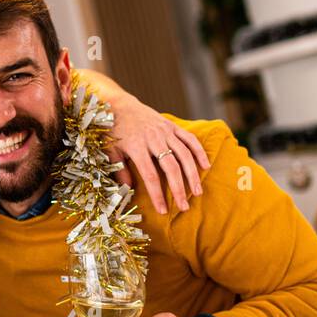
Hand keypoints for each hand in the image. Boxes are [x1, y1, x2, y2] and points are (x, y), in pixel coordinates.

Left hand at [106, 98, 208, 214]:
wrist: (119, 106)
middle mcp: (153, 138)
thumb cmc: (113, 132)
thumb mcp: (111, 152)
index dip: (157, 194)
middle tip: (184, 207)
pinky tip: (206, 166)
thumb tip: (128, 189)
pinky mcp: (172, 126)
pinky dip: (199, 152)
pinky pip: (189, 139)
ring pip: (184, 154)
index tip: (163, 211)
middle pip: (170, 167)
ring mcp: (165, 131)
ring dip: (192, 174)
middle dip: (178, 189)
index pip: (150, 175)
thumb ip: (120, 170)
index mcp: (136, 146)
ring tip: (197, 192)